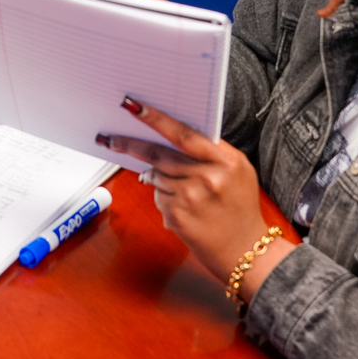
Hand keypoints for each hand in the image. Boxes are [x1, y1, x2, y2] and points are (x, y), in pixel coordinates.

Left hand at [98, 97, 295, 301]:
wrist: (246, 251)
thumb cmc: (240, 207)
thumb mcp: (238, 171)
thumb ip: (210, 151)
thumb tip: (169, 136)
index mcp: (226, 161)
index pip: (184, 135)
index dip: (156, 119)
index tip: (134, 107)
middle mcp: (208, 178)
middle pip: (159, 154)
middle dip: (132, 145)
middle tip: (111, 138)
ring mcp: (191, 199)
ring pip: (156, 176)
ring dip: (155, 176)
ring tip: (180, 187)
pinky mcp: (177, 217)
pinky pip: (158, 197)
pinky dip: (163, 196)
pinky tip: (184, 206)